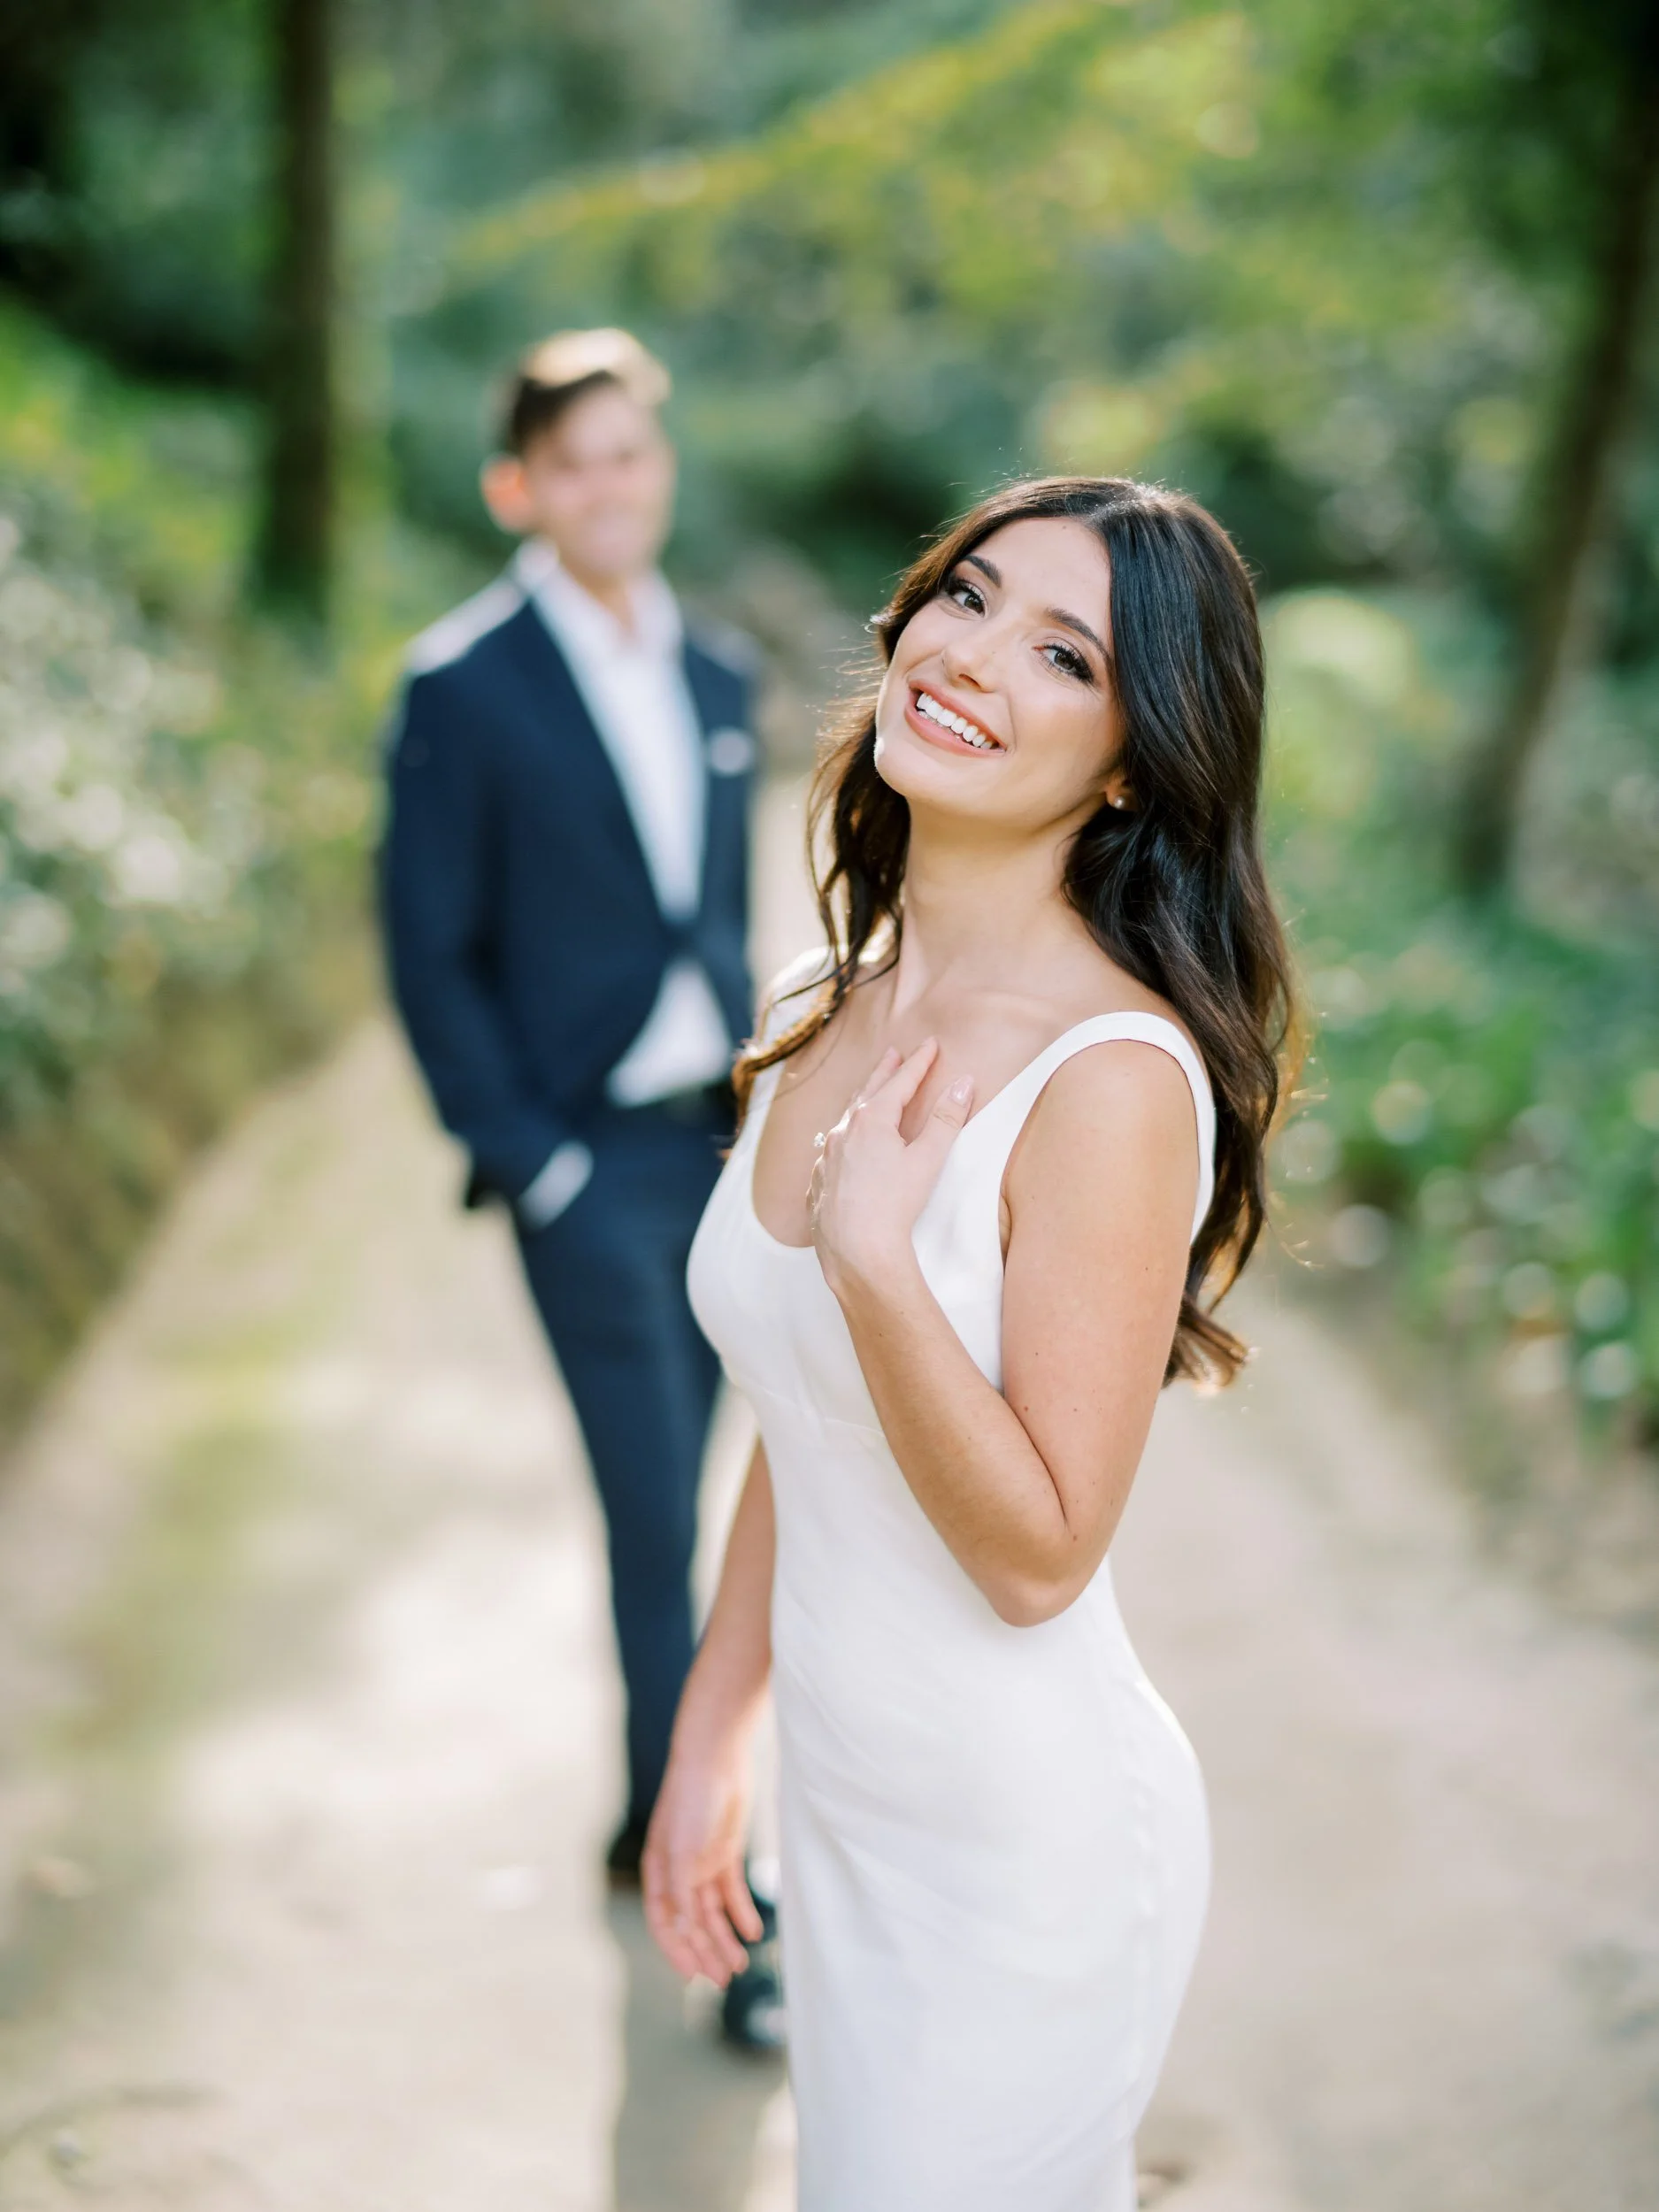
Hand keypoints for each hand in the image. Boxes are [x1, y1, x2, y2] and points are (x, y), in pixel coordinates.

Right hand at [642, 1729, 763, 1986]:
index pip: (663, 1921)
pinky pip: (732, 1891)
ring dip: (724, 1938)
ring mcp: (703, 1862)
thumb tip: (680, 1930)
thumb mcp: (683, 1848)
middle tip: (724, 1979)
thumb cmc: (691, 1799)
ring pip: (713, 1911)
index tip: (693, 1976)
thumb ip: (681, 1889)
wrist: (716, 1757)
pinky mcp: (726, 1851)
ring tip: (740, 1964)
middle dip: (706, 1951)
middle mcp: (679, 1871)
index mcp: (658, 1871)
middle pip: (691, 1922)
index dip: (676, 1949)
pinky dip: (741, 1911)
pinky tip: (753, 1931)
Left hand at [809, 1039, 973, 1294]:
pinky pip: (830, 1153)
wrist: (857, 1251)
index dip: (919, 1063)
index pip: (901, 1082)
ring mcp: (825, 1158)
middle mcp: (842, 1132)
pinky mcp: (818, 1184)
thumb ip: (947, 1119)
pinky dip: (842, 1141)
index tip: (930, 1045)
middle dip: (883, 1073)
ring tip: (866, 1096)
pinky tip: (843, 1148)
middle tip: (892, 1055)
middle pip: (866, 1093)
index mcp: (870, 1120)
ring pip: (844, 1122)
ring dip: (859, 1105)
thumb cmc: (895, 1205)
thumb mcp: (928, 1159)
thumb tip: (963, 1083)